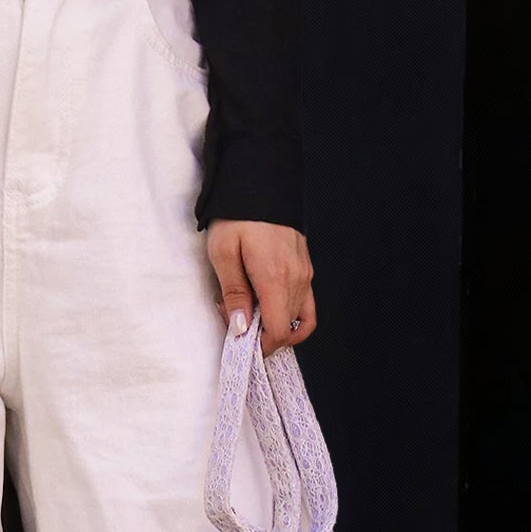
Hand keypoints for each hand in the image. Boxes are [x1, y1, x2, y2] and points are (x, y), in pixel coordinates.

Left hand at [206, 220, 315, 352]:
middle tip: (233, 316)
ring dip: (273, 324)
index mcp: (275, 278)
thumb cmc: (237, 216)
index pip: (278, 332)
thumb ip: (233, 294)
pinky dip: (292, 317)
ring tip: (248, 309)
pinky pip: (307, 305)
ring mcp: (305, 274)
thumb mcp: (223, 253)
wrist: (260, 183)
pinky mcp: (306, 268)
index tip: (241, 344)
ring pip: (296, 319)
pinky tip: (273, 314)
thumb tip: (240, 328)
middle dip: (260, 334)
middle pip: (286, 328)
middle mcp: (297, 279)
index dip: (261, 347)